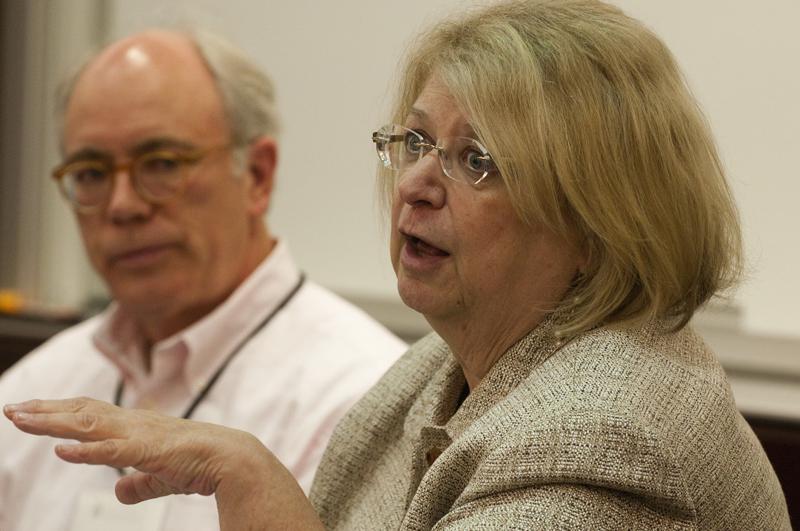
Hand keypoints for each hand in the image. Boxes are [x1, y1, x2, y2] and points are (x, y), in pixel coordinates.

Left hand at [3, 397, 263, 503]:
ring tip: (21, 420)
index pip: (91, 412)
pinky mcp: (149, 451)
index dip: (59, 410)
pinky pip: (112, 451)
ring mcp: (140, 435)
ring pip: (89, 425)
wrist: (232, 459)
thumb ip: (138, 483)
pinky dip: (85, 451)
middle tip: (11, 409)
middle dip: (45, 410)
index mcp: (137, 426)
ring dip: (53, 422)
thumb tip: (119, 493)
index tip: (30, 410)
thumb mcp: (161, 477)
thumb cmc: (201, 464)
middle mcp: (134, 423)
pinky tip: (61, 452)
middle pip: (82, 411)